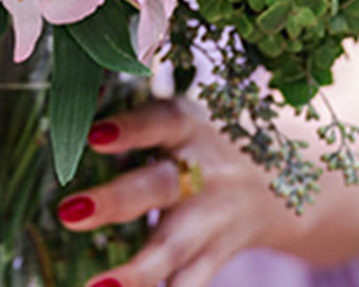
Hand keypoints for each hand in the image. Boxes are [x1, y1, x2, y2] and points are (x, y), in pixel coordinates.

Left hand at [55, 98, 292, 286]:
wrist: (289, 182)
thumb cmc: (210, 138)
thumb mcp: (184, 116)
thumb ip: (137, 112)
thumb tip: (81, 93)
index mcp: (190, 126)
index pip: (161, 121)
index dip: (130, 128)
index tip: (94, 137)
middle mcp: (204, 171)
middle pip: (161, 186)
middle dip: (117, 201)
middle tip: (69, 212)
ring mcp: (213, 218)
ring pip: (175, 247)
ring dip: (137, 272)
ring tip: (96, 286)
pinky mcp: (216, 255)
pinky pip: (190, 283)